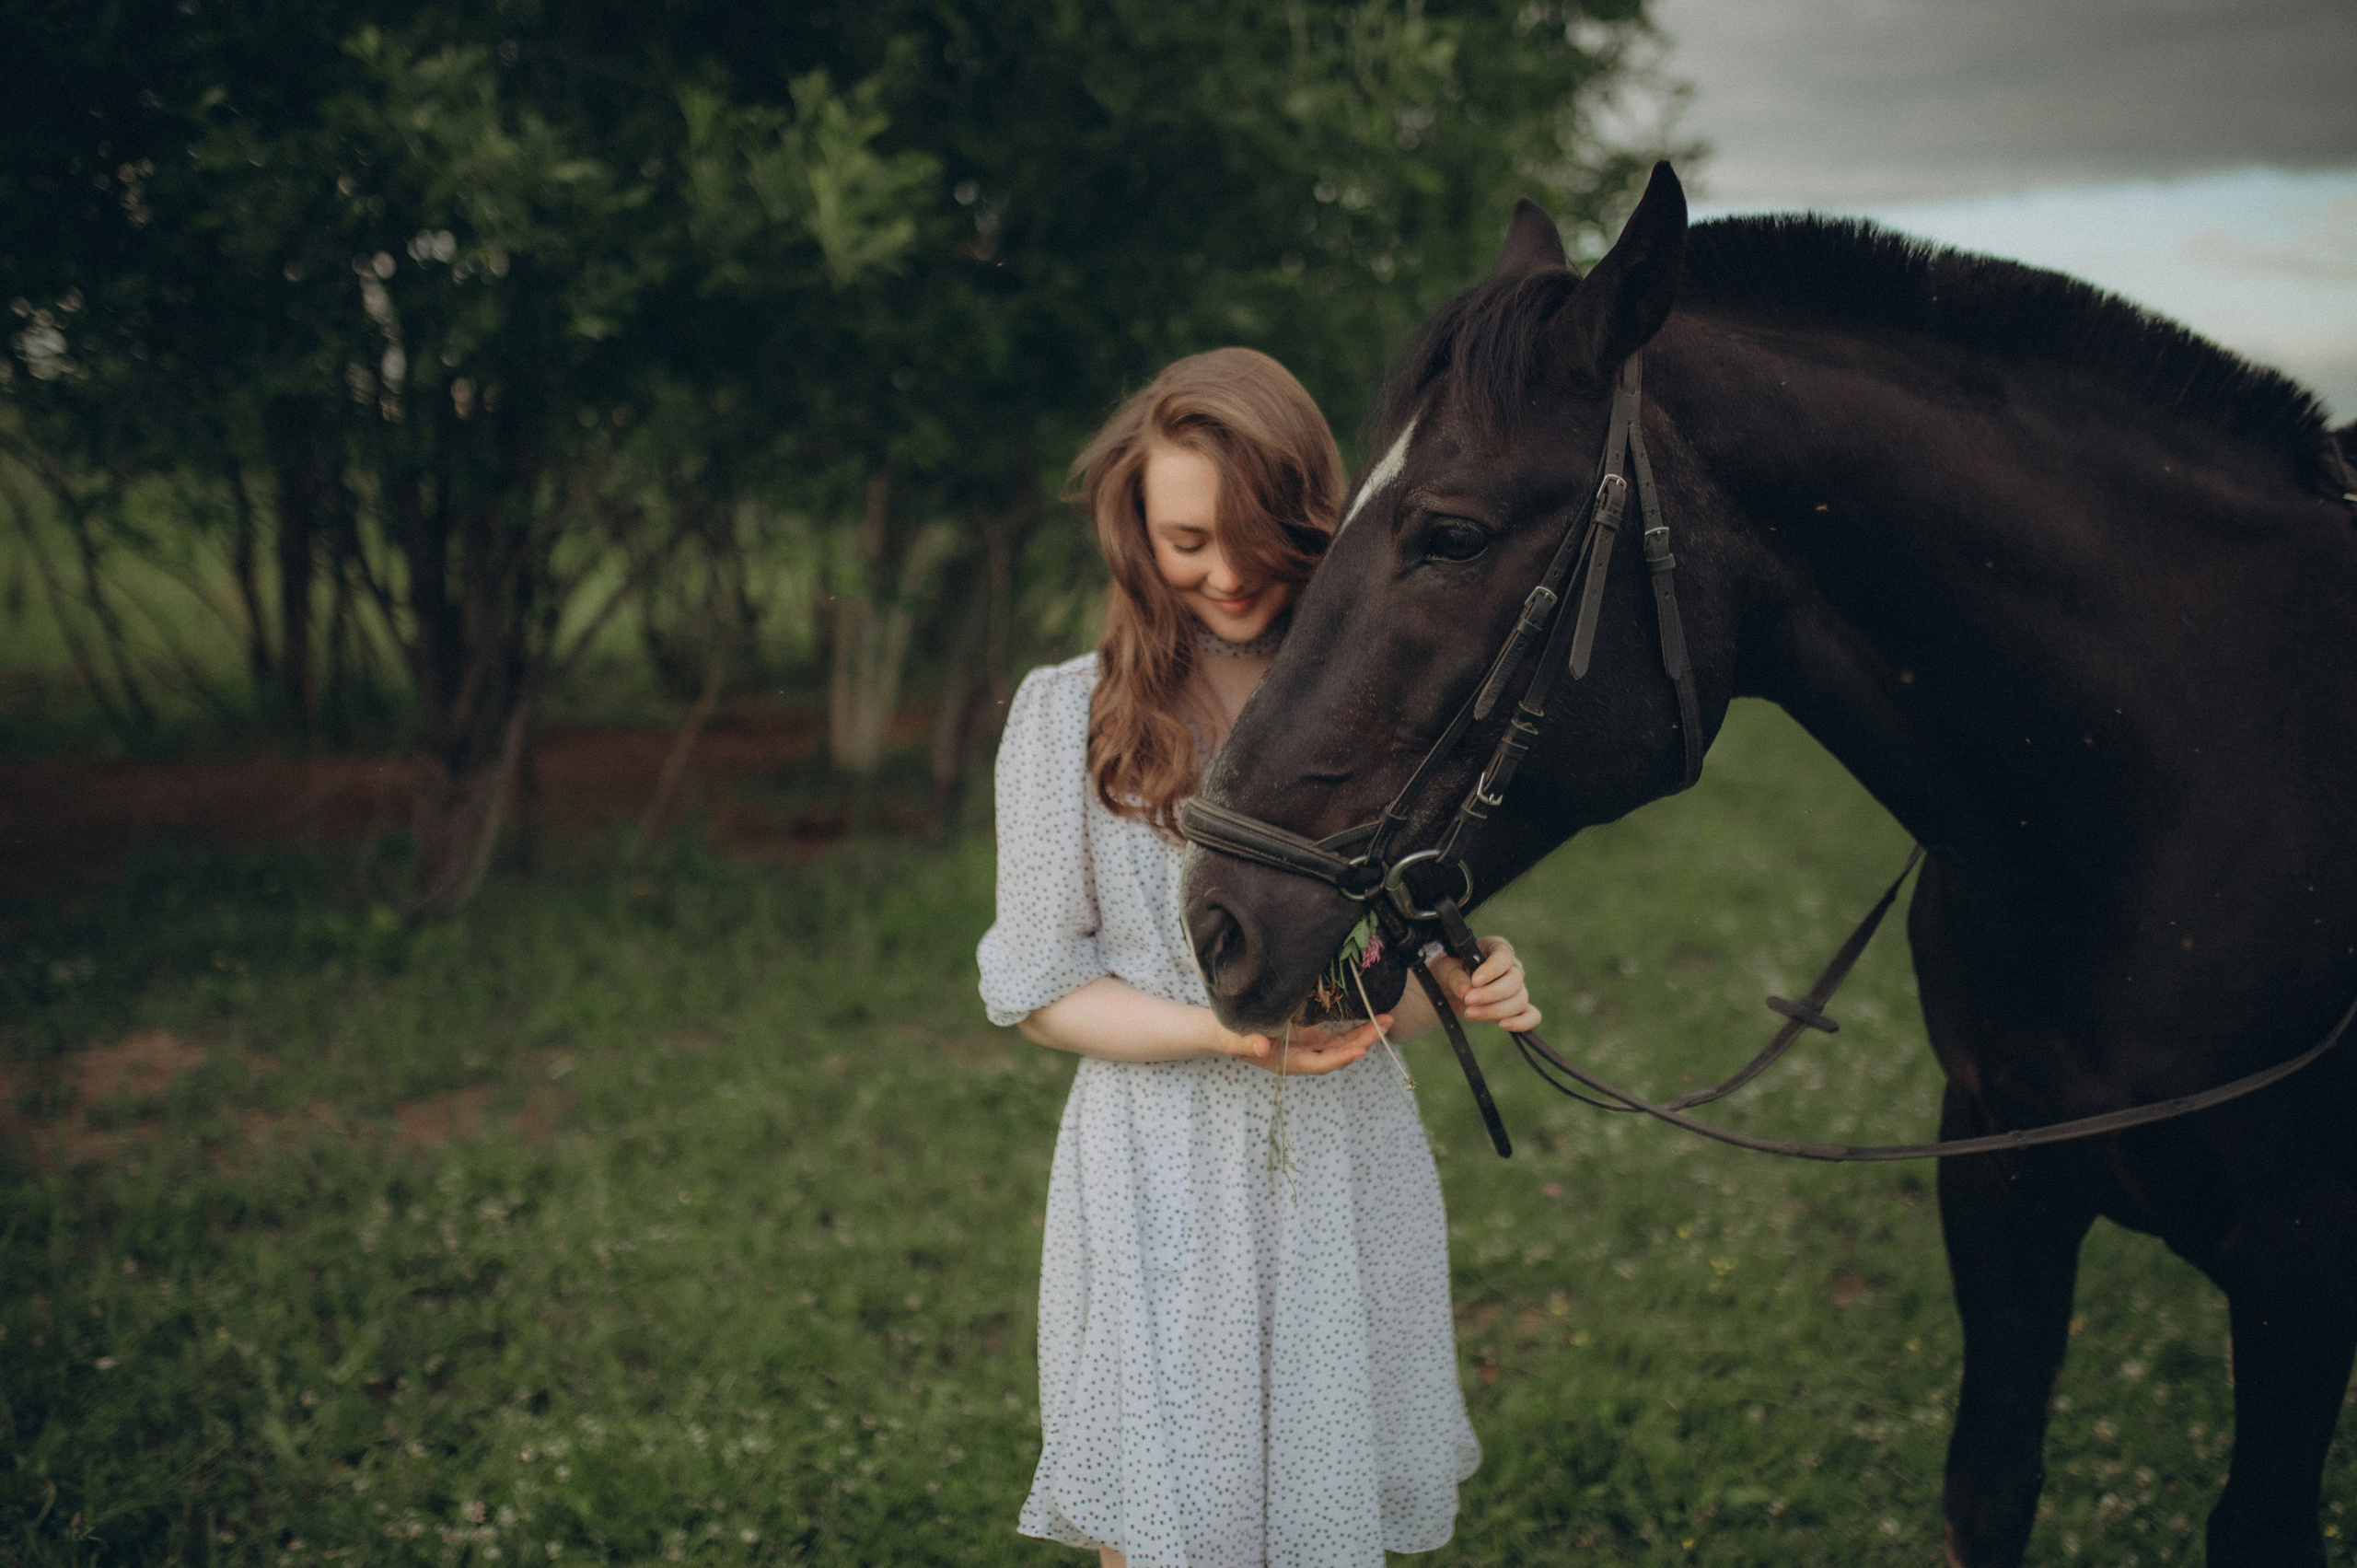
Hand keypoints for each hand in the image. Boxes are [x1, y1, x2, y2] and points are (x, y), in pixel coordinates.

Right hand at [1213, 1016, 1389, 1075]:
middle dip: (1362, 1042)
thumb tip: (1261, 1047)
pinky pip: (1334, 1036)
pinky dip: (1350, 1028)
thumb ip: (1246, 1043)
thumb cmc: (1226, 1035)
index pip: (1320, 1063)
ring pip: (1340, 1044)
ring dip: (1362, 1034)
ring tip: (1385, 1021)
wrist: (1221, 1031)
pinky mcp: (1306, 1036)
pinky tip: (1367, 1019)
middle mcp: (1302, 1058)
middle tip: (1385, 1026)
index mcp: (1287, 1063)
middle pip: (1338, 1054)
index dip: (1340, 1058)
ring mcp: (1306, 1047)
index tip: (1361, 1050)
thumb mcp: (1233, 1039)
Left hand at [1428, 936, 1540, 1032]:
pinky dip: (1522, 1022)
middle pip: (1515, 980)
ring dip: (1495, 1010)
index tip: (1475, 981)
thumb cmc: (1448, 972)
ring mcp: (1517, 989)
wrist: (1446, 991)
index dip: (1492, 969)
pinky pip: (1532, 1016)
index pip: (1504, 956)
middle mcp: (1511, 967)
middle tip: (1468, 1000)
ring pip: (1520, 1000)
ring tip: (1469, 1013)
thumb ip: (1454, 975)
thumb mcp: (1443, 968)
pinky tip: (1503, 1025)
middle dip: (1491, 994)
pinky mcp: (1517, 1009)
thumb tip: (1466, 991)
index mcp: (1495, 949)